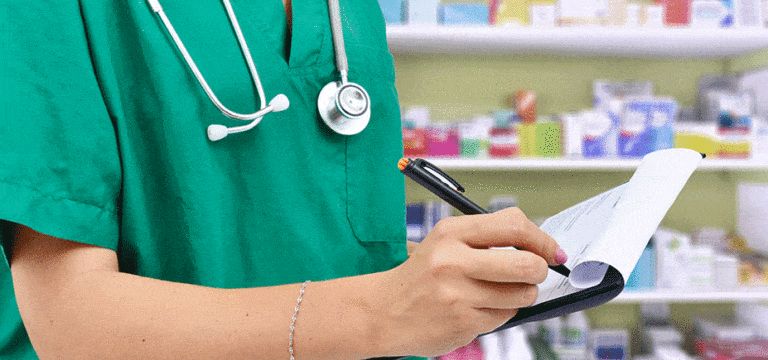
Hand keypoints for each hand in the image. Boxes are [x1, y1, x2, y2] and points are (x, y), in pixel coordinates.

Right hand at [372, 207, 565, 357]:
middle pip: (527, 263)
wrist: (382, 311)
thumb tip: (540, 248)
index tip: (552, 251)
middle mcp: (453, 260)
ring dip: (522, 294)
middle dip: (540, 270)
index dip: (542, 239)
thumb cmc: (421, 275)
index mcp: (451, 233)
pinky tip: (479, 308)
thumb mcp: (445, 243)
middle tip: (534, 273)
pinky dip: (501, 313)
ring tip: (501, 292)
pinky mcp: (462, 322)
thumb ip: (487, 239)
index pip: (514, 226)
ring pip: (521, 294)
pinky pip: (505, 316)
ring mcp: (457, 294)